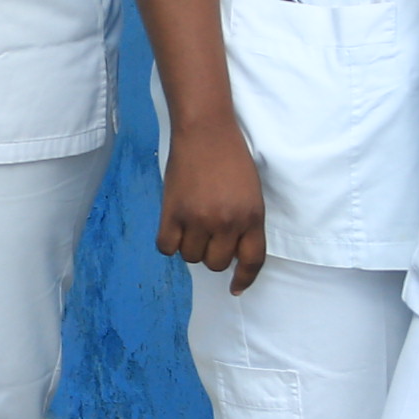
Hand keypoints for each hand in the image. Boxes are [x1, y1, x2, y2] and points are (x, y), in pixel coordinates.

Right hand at [157, 120, 268, 292]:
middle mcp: (227, 222)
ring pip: (191, 257)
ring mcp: (198, 219)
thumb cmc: (231, 157)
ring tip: (191, 226)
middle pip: (217, 263)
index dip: (244, 279)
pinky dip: (170, 243)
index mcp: (252, 217)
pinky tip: (174, 229)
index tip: (236, 288)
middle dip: (213, 254)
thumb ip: (245, 223)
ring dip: (191, 247)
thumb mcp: (251, 193)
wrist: (205, 130)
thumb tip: (230, 252)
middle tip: (209, 235)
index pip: (252, 261)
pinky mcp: (173, 212)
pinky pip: (167, 247)